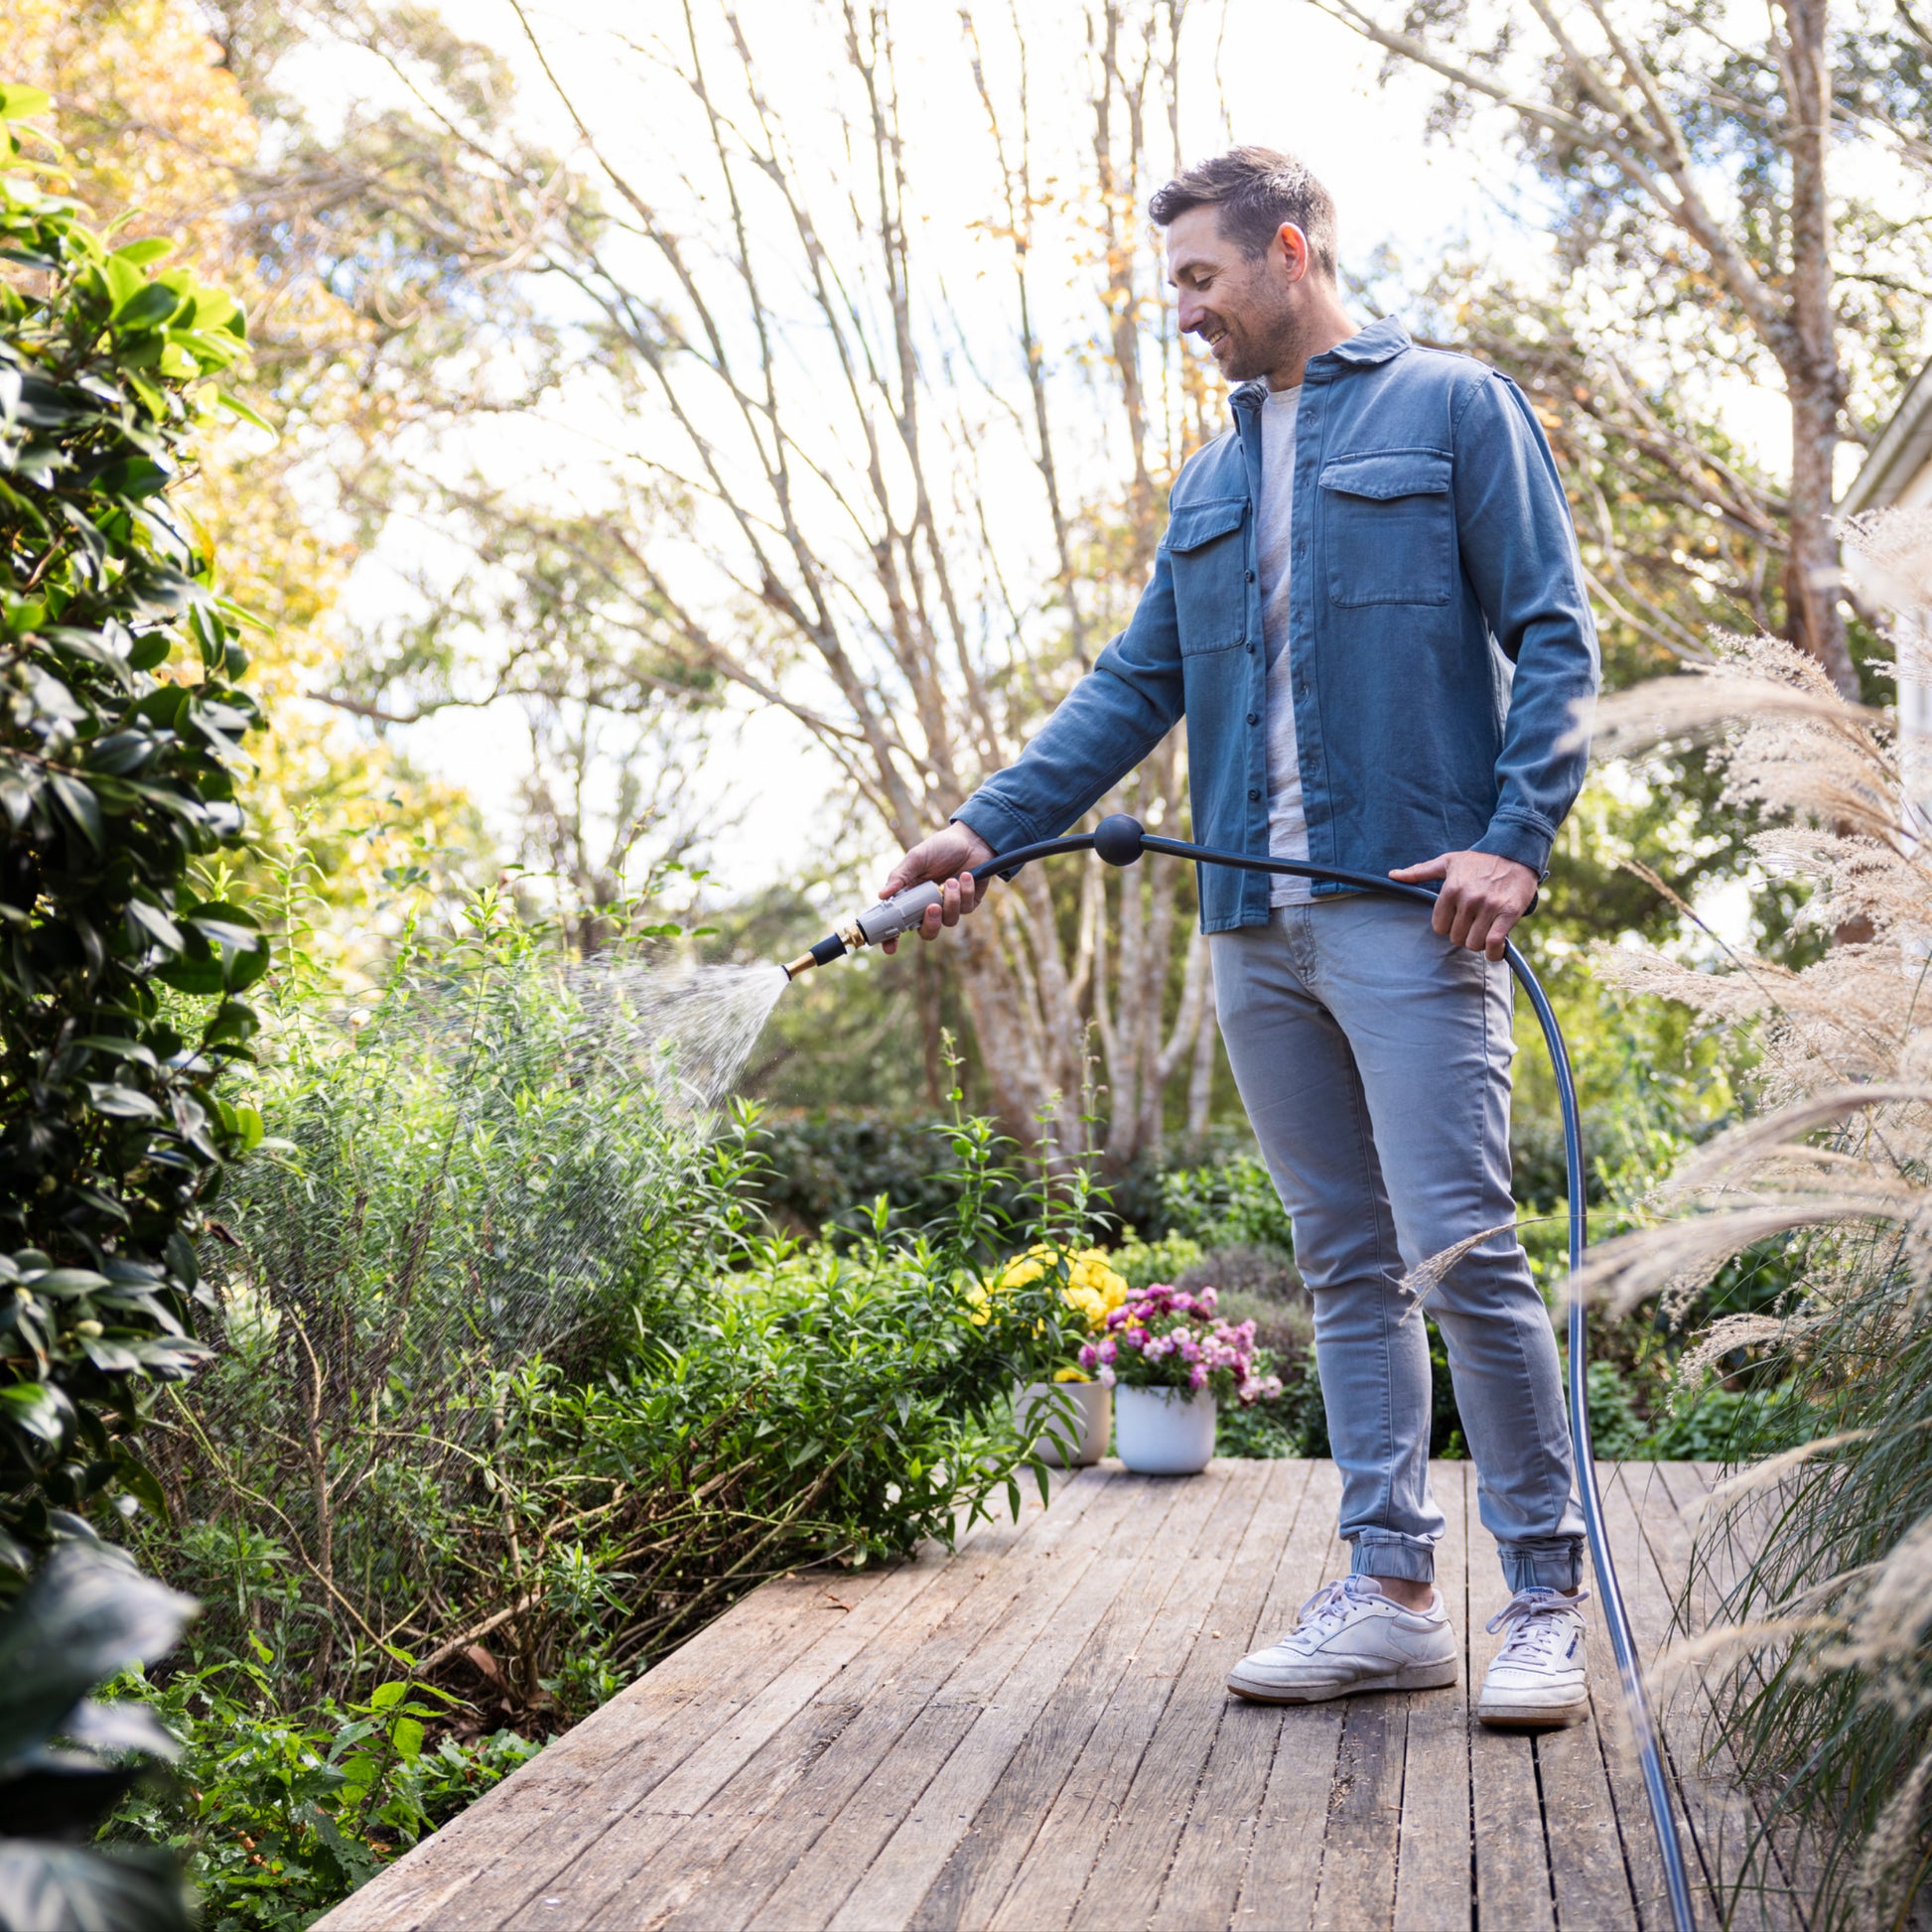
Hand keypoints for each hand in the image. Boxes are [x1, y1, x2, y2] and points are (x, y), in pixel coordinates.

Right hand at [878, 822, 994, 951]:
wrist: (970, 839)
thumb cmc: (940, 847)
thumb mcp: (916, 858)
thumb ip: (900, 876)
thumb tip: (882, 895)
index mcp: (912, 898)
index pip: (900, 924)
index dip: (893, 938)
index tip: (890, 947)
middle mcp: (930, 906)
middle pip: (927, 932)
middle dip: (930, 924)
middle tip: (932, 907)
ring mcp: (950, 907)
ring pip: (949, 921)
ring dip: (951, 901)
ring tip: (952, 880)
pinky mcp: (969, 903)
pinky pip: (966, 908)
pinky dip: (966, 891)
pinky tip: (966, 875)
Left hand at [1387, 851, 1536, 961]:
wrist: (1515, 852)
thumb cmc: (1479, 860)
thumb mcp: (1447, 862)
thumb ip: (1419, 872)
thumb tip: (1392, 875)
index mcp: (1451, 889)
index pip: (1439, 926)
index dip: (1447, 927)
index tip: (1457, 920)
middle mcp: (1468, 899)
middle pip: (1456, 938)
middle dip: (1463, 935)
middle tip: (1472, 925)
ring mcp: (1489, 907)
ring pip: (1474, 943)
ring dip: (1479, 943)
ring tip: (1485, 932)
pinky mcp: (1508, 914)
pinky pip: (1494, 943)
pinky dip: (1494, 953)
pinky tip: (1496, 950)